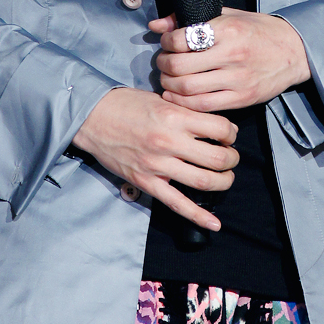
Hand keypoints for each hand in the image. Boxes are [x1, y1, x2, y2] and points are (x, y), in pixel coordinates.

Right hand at [71, 86, 237, 230]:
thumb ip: (186, 112)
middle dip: (232, 160)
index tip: (230, 135)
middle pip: (217, 158)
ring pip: (203, 182)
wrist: (92, 117)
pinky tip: (214, 223)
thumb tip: (213, 125)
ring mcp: (157, 165)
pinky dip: (198, 216)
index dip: (231, 133)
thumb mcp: (161, 99)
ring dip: (223, 182)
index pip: (220, 129)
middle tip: (231, 157)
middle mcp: (168, 142)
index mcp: (174, 117)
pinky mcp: (146, 182)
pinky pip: (176, 204)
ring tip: (225, 177)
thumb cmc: (126, 104)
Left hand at [150, 9, 310, 112]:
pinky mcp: (243, 98)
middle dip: (164, 65)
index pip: (182, 39)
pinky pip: (204, 106)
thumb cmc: (260, 30)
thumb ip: (193, 18)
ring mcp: (238, 80)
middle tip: (163, 62)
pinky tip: (177, 95)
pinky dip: (184, 102)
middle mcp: (232, 55)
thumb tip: (157, 24)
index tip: (166, 42)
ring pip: (188, 89)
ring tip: (168, 79)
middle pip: (180, 67)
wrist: (295, 51)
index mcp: (228, 30)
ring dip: (169, 85)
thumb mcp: (229, 15)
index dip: (166, 42)